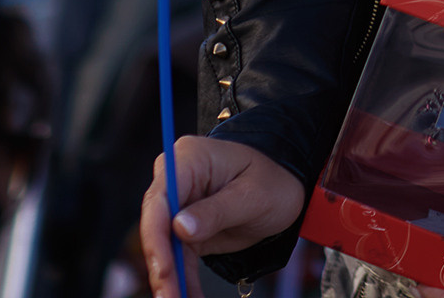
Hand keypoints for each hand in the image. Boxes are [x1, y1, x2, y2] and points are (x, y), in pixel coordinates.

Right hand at [140, 138, 307, 297]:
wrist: (287, 188)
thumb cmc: (274, 181)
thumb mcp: (253, 196)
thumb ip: (217, 211)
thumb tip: (179, 228)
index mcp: (190, 159)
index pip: (160, 199)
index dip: (156, 236)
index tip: (164, 269)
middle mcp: (176, 180)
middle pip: (156, 228)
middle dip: (162, 268)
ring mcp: (178, 206)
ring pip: (165, 249)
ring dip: (171, 281)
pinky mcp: (185, 229)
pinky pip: (178, 258)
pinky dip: (183, 281)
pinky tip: (189, 297)